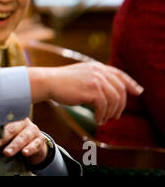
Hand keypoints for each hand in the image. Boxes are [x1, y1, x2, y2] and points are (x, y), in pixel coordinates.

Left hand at [0, 118, 47, 165]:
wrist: (35, 144)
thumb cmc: (16, 137)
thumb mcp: (7, 134)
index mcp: (12, 118)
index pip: (1, 121)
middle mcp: (22, 122)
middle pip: (10, 129)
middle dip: (0, 138)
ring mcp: (32, 130)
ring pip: (22, 137)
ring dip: (14, 145)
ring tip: (7, 153)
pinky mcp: (40, 140)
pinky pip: (35, 144)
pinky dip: (30, 149)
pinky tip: (24, 153)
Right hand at [28, 62, 143, 124]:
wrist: (48, 82)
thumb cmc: (61, 82)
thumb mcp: (81, 75)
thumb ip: (95, 79)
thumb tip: (109, 90)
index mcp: (97, 66)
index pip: (119, 74)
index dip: (130, 83)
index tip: (138, 92)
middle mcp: (99, 71)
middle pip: (120, 89)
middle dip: (121, 105)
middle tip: (115, 116)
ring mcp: (96, 80)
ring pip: (114, 99)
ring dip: (111, 112)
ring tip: (104, 119)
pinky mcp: (92, 90)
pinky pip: (104, 106)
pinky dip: (102, 115)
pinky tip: (97, 119)